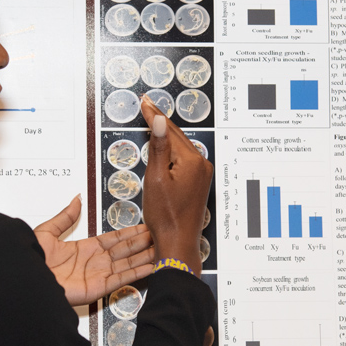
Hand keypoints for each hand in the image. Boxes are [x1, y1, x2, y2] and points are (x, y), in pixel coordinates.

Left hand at [34, 195, 155, 305]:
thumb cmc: (33, 259)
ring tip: (161, 249)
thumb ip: (65, 216)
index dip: (130, 232)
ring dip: (145, 256)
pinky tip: (151, 266)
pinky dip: (138, 273)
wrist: (27, 278)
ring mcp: (98, 275)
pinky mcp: (99, 288)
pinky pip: (122, 279)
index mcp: (84, 248)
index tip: (144, 226)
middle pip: (126, 250)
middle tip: (159, 235)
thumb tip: (75, 200)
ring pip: (128, 263)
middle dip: (143, 242)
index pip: (114, 238)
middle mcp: (94, 262)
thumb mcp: (47, 231)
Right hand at [140, 96, 212, 275]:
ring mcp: (202, 174)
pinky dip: (173, 150)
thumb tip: (159, 121)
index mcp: (192, 161)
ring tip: (155, 118)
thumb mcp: (156, 179)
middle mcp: (202, 165)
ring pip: (181, 147)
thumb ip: (158, 147)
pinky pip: (184, 159)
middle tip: (147, 104)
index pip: (169, 131)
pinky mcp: (198, 183)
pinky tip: (166, 145)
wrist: (178, 243)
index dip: (154, 115)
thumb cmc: (166, 216)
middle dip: (161, 121)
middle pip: (178, 137)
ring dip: (168, 134)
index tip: (144, 102)